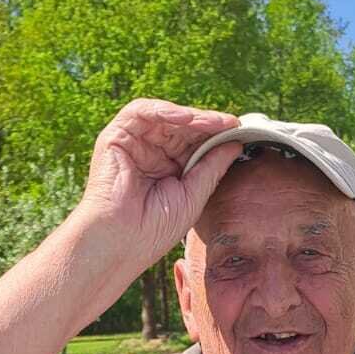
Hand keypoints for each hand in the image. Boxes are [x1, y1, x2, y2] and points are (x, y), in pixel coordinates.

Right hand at [75, 99, 242, 281]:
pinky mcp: (115, 137)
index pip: (194, 143)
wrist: (122, 242)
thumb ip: (212, 167)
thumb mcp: (193, 195)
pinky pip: (140, 112)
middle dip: (207, 124)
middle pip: (182, 128)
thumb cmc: (154, 229)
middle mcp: (151, 153)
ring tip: (212, 122)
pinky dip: (163, 110)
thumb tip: (236, 143)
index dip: (215, 135)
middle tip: (230, 123)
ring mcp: (133, 144)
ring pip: (164, 117)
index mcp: (168, 168)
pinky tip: (185, 118)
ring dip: (190, 117)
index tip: (239, 131)